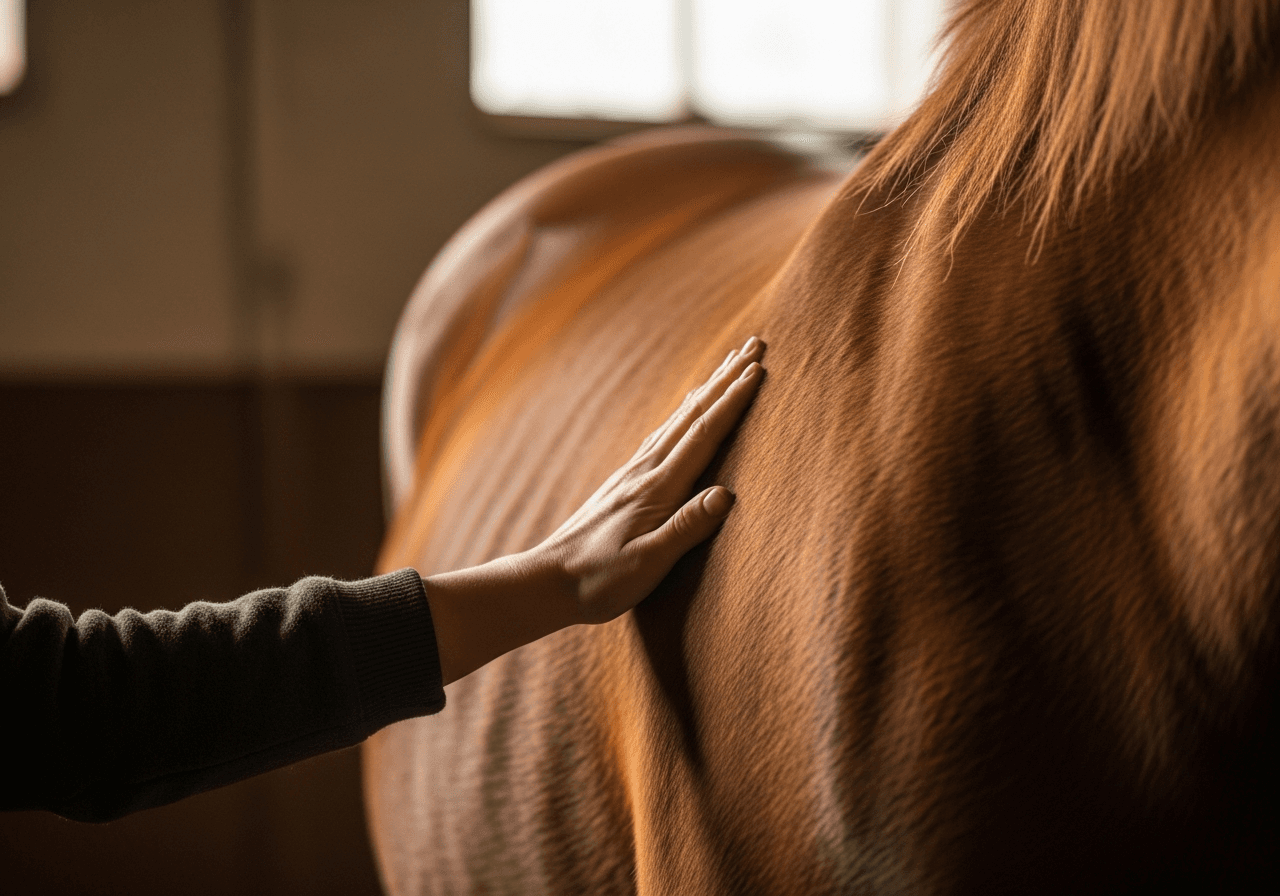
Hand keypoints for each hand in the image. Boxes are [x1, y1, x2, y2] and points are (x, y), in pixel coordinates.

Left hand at [423, 336, 766, 683]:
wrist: (547, 581)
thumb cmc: (599, 581)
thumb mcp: (647, 564)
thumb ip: (686, 529)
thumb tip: (726, 494)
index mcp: (657, 488)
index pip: (704, 435)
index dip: (733, 401)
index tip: (759, 370)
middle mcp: (646, 472)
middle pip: (694, 415)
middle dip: (727, 379)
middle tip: (755, 345)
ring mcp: (633, 474)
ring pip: (679, 420)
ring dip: (708, 390)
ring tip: (729, 365)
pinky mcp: (626, 483)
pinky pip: (663, 435)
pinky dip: (684, 414)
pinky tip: (687, 410)